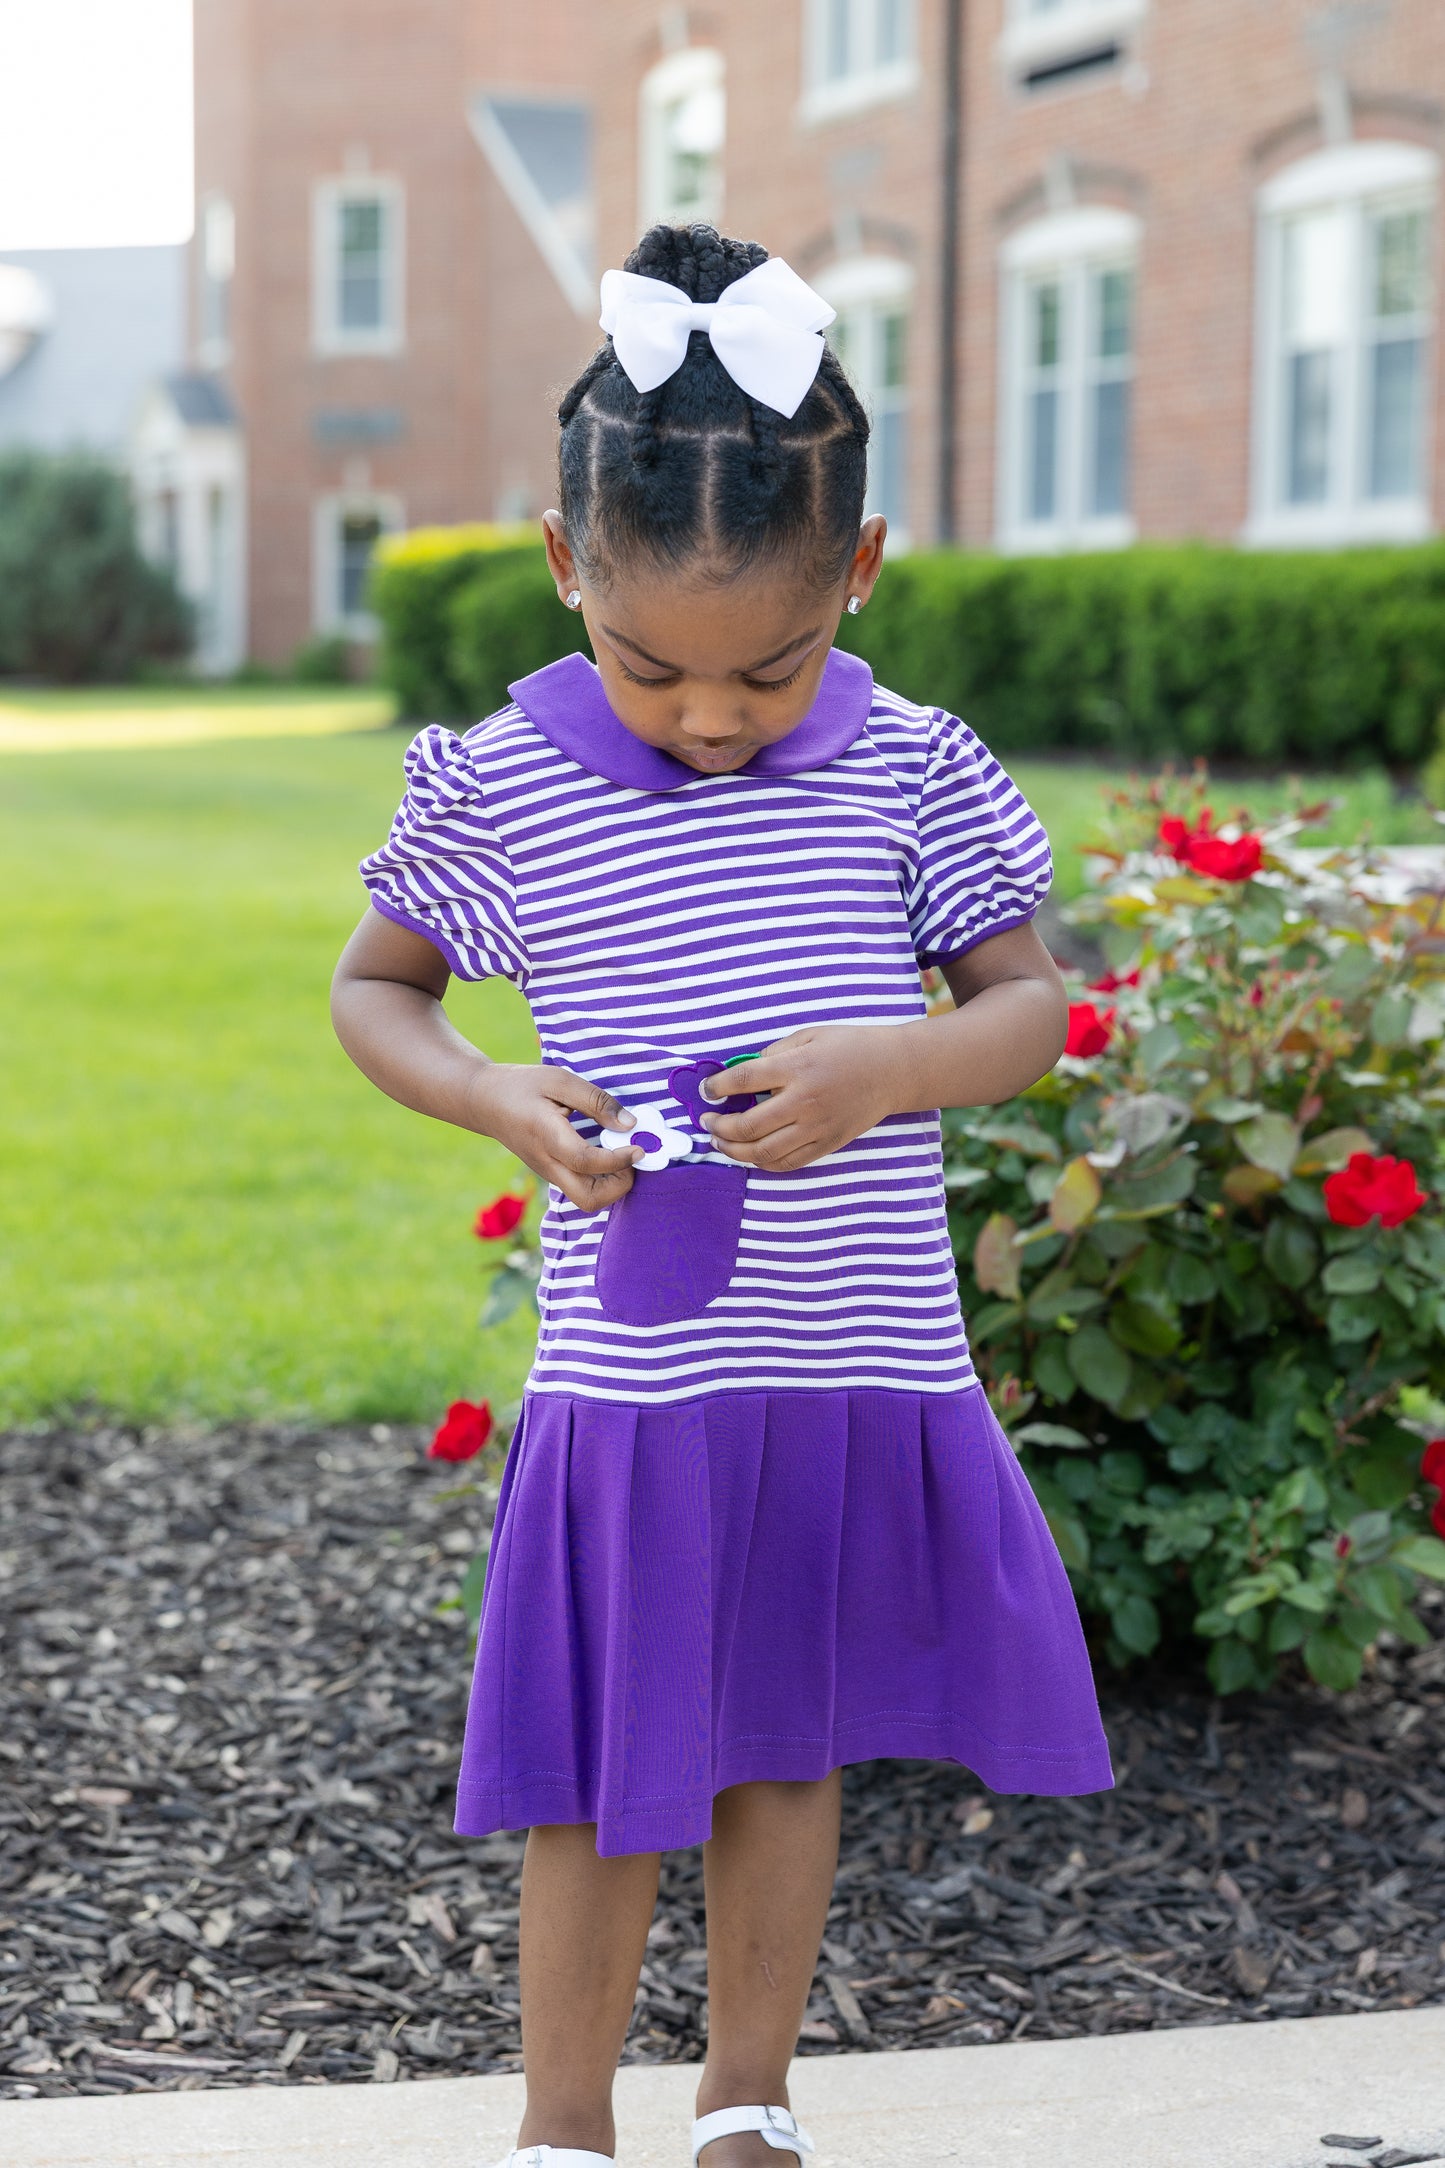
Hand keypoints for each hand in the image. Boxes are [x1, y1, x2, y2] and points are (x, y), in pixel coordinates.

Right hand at [469, 1064, 640, 1212]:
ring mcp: (547, 1172)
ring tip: (621, 1156)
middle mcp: (547, 1163)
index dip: (618, 1160)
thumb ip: (596, 1101)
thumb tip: (630, 1124)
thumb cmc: (521, 1085)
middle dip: (619, 1186)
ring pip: (584, 1199)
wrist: (483, 1101)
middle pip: (587, 1199)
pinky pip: (580, 1188)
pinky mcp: (550, 1173)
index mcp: (547, 1136)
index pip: (586, 1162)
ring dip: (611, 1187)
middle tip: (631, 1158)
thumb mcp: (559, 1080)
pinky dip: (601, 1181)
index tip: (639, 1147)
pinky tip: (608, 1155)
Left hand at [701, 1026, 907, 1171]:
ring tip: (719, 1144)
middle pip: (748, 1125)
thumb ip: (774, 1053)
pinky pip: (788, 1163)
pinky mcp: (827, 1144)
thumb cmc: (850, 1046)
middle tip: (706, 1123)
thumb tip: (743, 1073)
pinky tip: (749, 1155)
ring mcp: (816, 1127)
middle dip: (719, 1127)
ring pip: (763, 1151)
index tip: (706, 1091)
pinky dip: (763, 1163)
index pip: (744, 1080)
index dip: (717, 1087)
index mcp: (797, 1067)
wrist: (893, 1070)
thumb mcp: (809, 1036)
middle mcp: (804, 1101)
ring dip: (734, 1151)